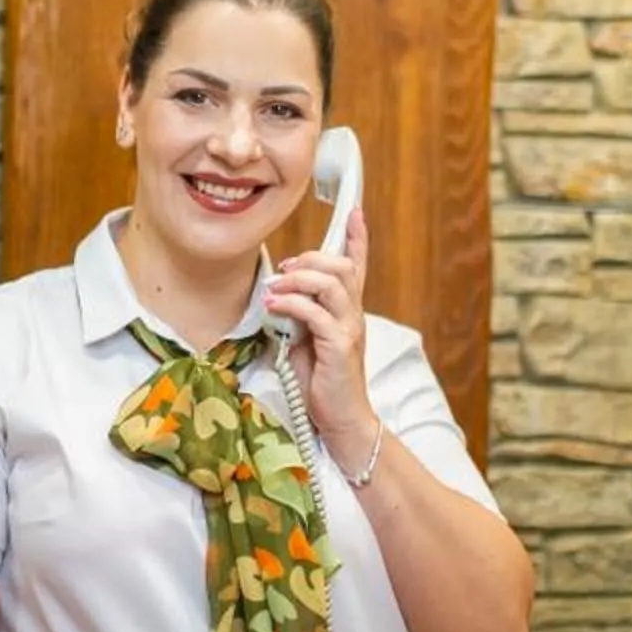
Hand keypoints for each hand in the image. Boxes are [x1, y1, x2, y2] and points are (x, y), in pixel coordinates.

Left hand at [266, 205, 376, 467]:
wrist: (342, 420)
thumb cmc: (323, 383)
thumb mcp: (308, 342)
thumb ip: (299, 317)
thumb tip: (276, 297)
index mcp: (348, 312)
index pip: (358, 266)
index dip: (358, 237)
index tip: (355, 211)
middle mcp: (354, 316)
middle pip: (343, 266)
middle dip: (311, 259)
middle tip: (284, 270)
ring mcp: (349, 330)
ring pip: (333, 283)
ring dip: (299, 279)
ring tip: (275, 288)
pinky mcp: (340, 347)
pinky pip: (316, 314)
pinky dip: (291, 305)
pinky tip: (273, 308)